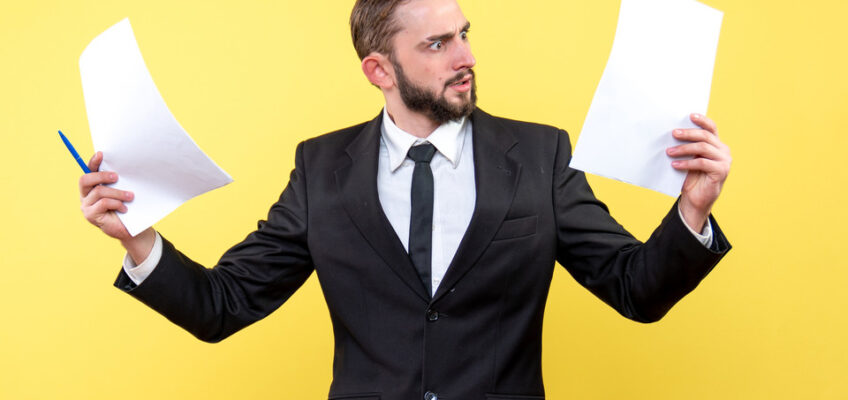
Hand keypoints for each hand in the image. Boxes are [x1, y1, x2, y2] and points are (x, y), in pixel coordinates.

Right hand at [79, 152, 133, 239]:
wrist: (129, 228)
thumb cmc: (126, 207)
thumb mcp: (122, 191)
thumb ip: (118, 181)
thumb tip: (125, 165)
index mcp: (92, 186)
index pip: (89, 170)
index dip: (93, 162)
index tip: (101, 154)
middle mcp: (85, 194)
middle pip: (86, 179)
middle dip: (102, 175)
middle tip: (117, 177)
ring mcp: (86, 205)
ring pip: (99, 191)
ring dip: (118, 193)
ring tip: (130, 196)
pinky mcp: (90, 215)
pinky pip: (104, 203)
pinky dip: (117, 204)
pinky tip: (124, 209)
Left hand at [666, 113, 730, 231]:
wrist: (695, 199)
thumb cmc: (691, 177)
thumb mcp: (690, 159)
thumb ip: (688, 146)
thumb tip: (673, 133)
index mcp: (717, 144)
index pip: (711, 128)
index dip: (702, 120)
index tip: (690, 115)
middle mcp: (723, 150)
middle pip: (705, 136)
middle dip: (688, 133)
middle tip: (673, 133)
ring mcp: (724, 161)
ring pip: (703, 148)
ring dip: (684, 148)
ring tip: (669, 152)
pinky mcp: (721, 171)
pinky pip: (701, 163)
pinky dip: (687, 163)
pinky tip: (675, 164)